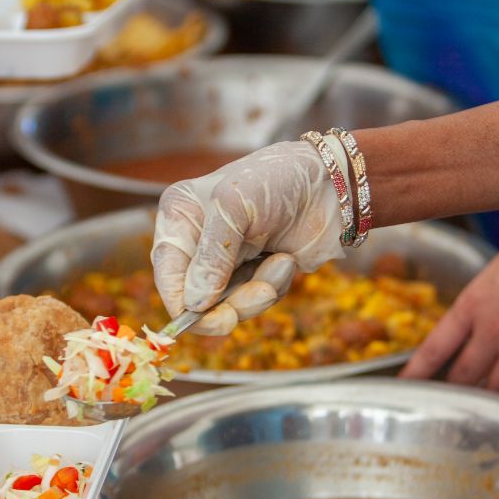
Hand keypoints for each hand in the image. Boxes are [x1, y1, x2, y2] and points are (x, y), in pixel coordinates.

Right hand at [153, 142, 342, 332]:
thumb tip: (194, 303)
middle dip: (230, 302)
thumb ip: (212, 255)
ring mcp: (226, 261)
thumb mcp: (236, 207)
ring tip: (282, 261)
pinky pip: (255, 300)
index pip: (167, 273)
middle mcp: (197, 242)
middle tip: (261, 295)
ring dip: (257, 293)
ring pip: (227, 306)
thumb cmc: (276, 180)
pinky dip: (274, 286)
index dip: (182, 303)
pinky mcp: (253, 274)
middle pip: (196, 298)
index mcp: (179, 218)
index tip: (209, 319)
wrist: (330, 183)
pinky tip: (286, 260)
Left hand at [401, 207, 498, 399]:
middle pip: (463, 379)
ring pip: (498, 391)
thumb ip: (482, 303)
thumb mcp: (496, 270)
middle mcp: (493, 329)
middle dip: (455, 394)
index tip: (405, 388)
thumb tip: (474, 327)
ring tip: (490, 408)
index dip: (417, 374)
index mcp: (472, 303)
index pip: (434, 350)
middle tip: (451, 405)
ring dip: (493, 401)